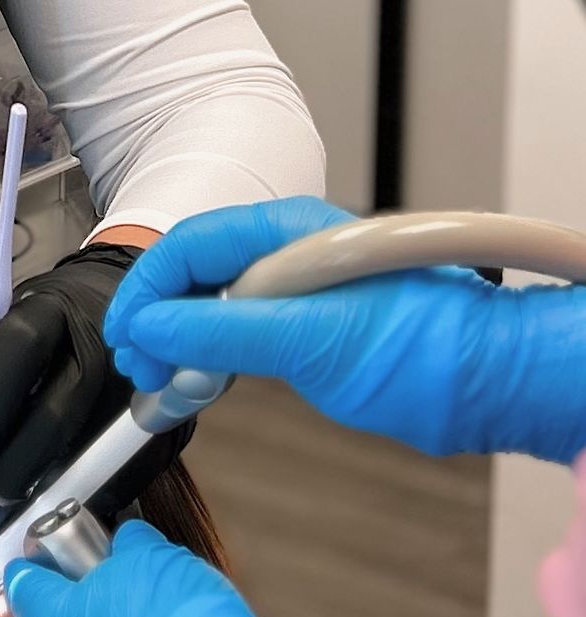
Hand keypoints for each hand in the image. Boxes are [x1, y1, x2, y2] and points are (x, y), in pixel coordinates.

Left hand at [0, 241, 160, 508]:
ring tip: (23, 502)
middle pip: (56, 413)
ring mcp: (137, 385)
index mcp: (53, 310)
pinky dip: (92, 493)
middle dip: (18, 463)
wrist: (128, 309)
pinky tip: (67, 497)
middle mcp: (100, 343)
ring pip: (90, 451)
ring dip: (52, 486)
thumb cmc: (60, 323)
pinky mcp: (164, 423)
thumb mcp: (18, 325)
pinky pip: (124, 473)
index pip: (19, 347)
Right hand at [104, 198, 585, 461]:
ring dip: (180, 340)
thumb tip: (154, 325)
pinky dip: (211, 356)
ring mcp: (300, 293)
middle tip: (138, 367)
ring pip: (215, 305)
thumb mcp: (310, 337)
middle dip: (157, 317)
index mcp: (285, 234)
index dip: (147, 290)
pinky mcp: (313, 331)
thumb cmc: (424, 347)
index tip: (125, 336)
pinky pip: (242, 333)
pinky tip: (197, 381)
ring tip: (159, 380)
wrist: (490, 382)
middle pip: (196, 274)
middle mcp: (288, 255)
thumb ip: (224, 328)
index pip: (188, 246)